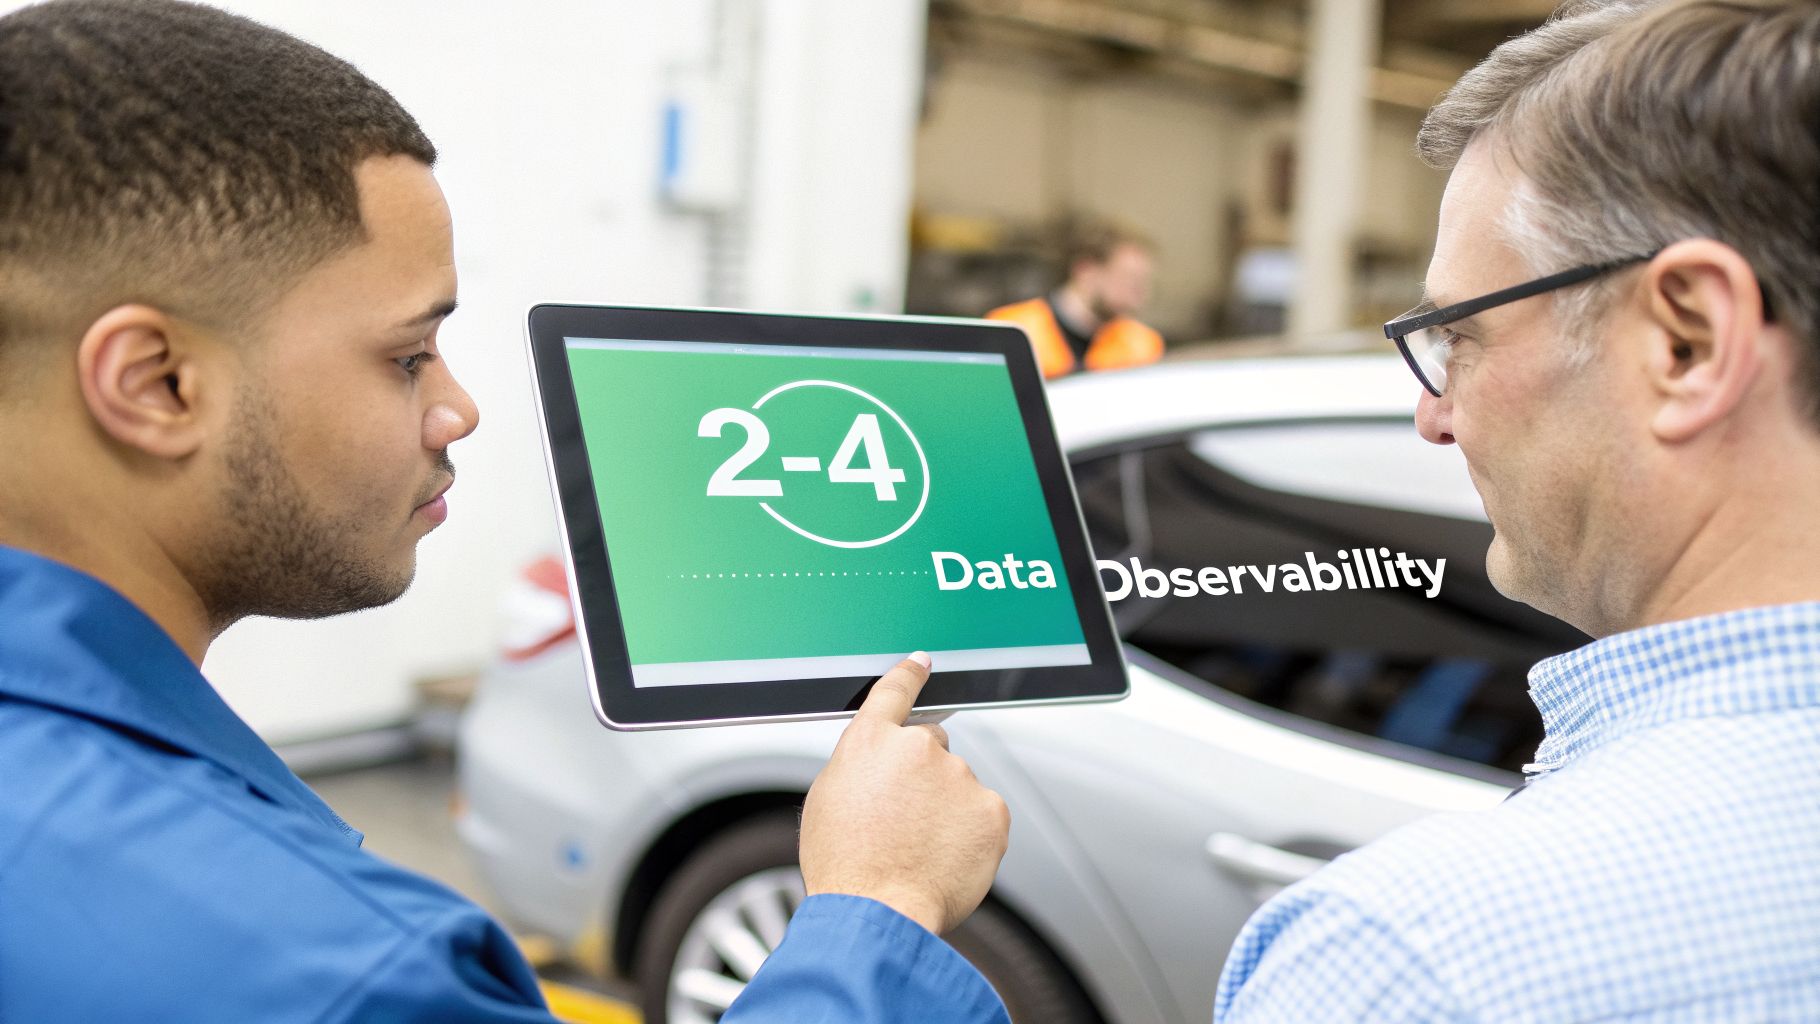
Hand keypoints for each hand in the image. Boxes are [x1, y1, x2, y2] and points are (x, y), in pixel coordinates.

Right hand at [799, 652, 1011, 934]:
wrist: (877, 911)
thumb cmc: (846, 867)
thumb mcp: (828, 802)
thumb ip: (860, 768)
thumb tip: (879, 767)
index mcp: (871, 742)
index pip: (894, 691)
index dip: (910, 673)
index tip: (922, 663)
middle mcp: (918, 748)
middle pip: (931, 747)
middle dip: (923, 777)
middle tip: (904, 821)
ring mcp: (959, 777)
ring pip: (957, 787)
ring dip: (945, 810)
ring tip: (919, 850)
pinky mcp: (991, 809)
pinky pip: (982, 814)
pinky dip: (970, 834)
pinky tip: (945, 858)